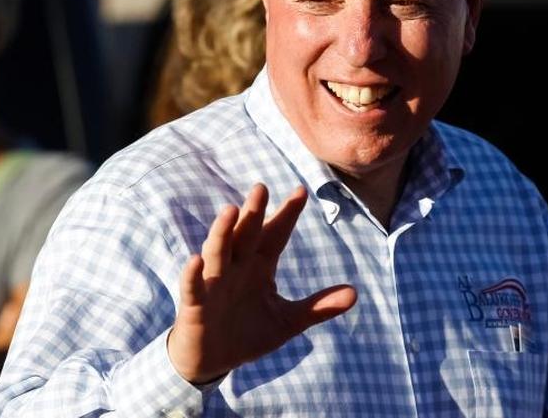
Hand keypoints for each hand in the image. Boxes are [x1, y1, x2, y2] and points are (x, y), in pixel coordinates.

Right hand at [168, 184, 356, 383]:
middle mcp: (236, 269)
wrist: (212, 360)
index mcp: (259, 268)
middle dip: (253, 213)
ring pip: (217, 254)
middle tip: (261, 187)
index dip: (286, 215)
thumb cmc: (248, 333)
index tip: (301, 191)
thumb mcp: (287, 321)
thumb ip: (318, 307)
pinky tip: (195, 260)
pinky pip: (193, 287)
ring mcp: (214, 284)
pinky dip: (193, 275)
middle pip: (246, 236)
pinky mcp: (195, 305)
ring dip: (222, 233)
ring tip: (230, 211)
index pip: (275, 235)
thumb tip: (355, 294)